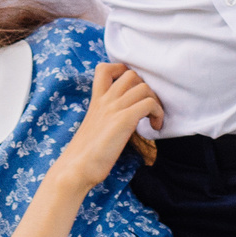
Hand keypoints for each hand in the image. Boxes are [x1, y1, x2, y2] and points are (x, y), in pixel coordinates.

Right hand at [54, 62, 165, 191]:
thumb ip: (105, 116)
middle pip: (131, 74)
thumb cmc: (86, 154)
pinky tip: (155, 127)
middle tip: (147, 108)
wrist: (77, 168)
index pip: (104, 68)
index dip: (123, 72)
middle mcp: (104, 100)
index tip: (132, 90)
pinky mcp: (123, 120)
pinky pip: (149, 104)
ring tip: (153, 119)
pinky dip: (158, 114)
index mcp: (95, 100)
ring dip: (155, 102)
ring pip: (144, 87)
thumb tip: (120, 119)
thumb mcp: (94, 127)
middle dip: (145, 88)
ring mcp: (114, 108)